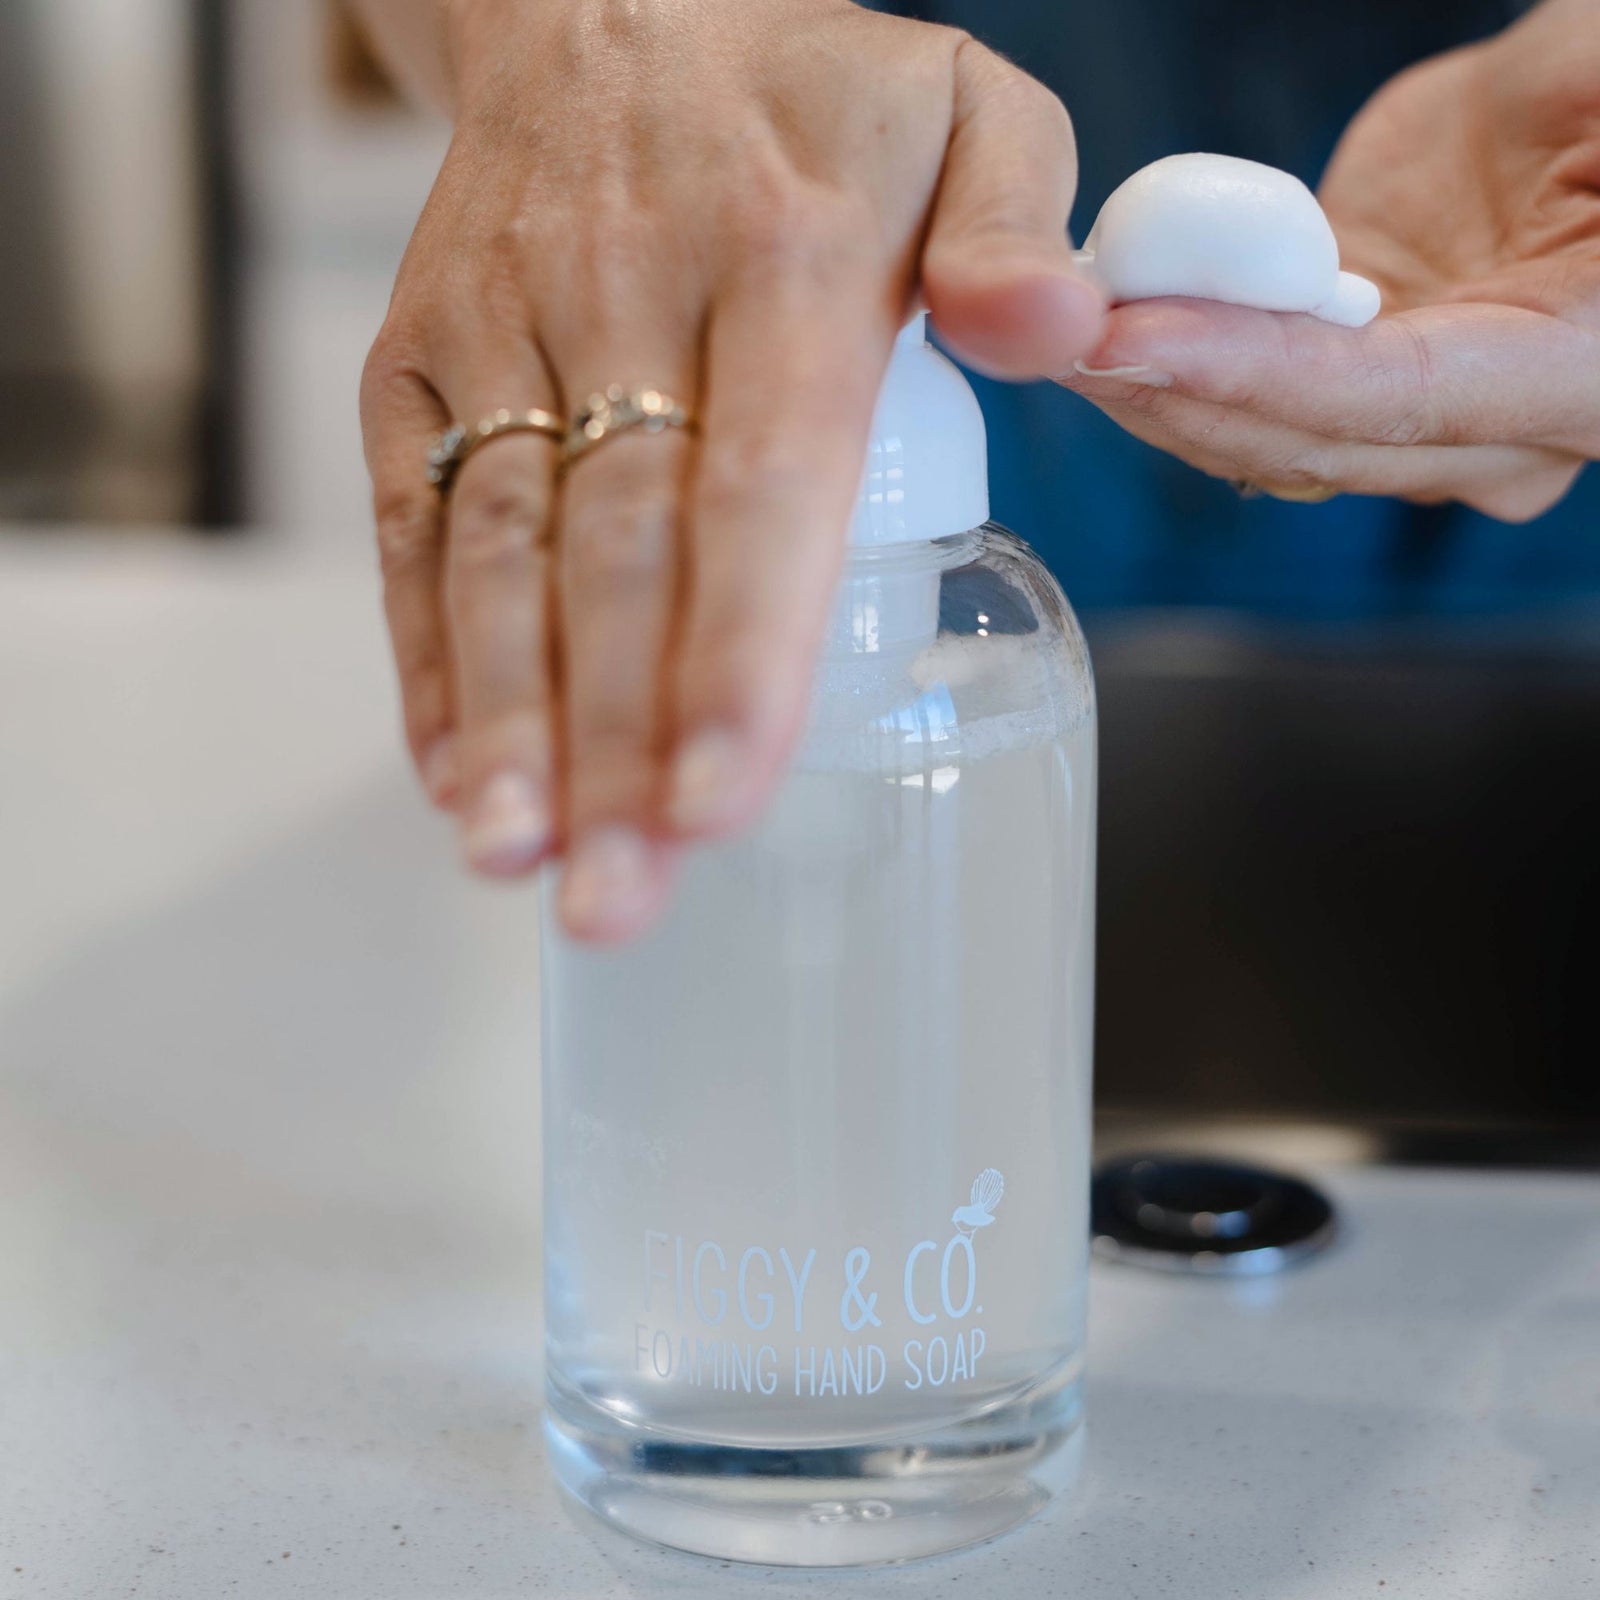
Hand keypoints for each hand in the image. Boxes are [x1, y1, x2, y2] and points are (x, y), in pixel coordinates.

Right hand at [358, 0, 1102, 941]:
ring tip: (521, 865)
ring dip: (510, 722)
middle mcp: (627, 297)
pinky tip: (456, 776)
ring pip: (501, 554)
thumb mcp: (963, 102)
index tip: (723, 798)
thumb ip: (1020, 213)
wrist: (605, 5)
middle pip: (620, 556)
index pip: (762, 481)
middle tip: (622, 899)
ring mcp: (505, 330)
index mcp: (783, 253)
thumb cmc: (808, 94)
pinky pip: (414, 521)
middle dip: (617, 741)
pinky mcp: (420, 357)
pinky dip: (428, 656)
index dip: (738, 650)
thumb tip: (1052, 329)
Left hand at [1061, 0, 1599, 521]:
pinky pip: (1242, 395)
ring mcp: (1409, 424)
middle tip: (1064, 338)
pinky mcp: (1341, 383)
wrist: (1587, 108)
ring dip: (1152, 391)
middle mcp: (1491, 434)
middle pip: (1304, 440)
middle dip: (1174, 396)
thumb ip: (1562, 145)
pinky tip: (1098, 325)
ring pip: (1258, 436)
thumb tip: (1410, 245)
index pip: (1391, 400)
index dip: (1252, 376)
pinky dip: (1167, 362)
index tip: (1131, 339)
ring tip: (1057, 331)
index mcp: (1577, 375)